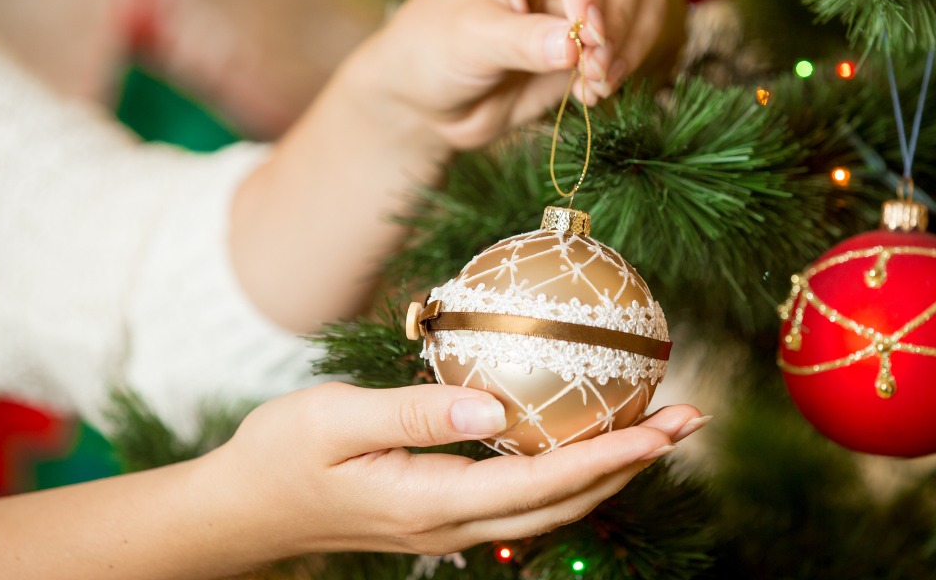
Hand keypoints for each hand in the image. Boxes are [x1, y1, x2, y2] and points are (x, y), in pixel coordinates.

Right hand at [206, 382, 704, 556]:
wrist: (246, 508)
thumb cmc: (282, 452)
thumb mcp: (336, 420)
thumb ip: (415, 412)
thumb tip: (492, 410)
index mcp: (436, 501)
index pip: (547, 482)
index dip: (614, 454)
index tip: (667, 426)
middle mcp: (456, 524)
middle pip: (567, 502)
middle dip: (634, 463)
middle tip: (690, 420)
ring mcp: (451, 525)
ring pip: (551, 507)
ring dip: (609, 470)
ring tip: (656, 430)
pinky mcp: (443, 512)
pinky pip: (524, 498)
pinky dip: (569, 474)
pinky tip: (582, 443)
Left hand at [359, 0, 668, 149]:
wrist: (433, 97)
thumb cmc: (436, 52)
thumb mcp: (471, 42)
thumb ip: (522, 42)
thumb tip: (573, 47)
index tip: (590, 42)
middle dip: (613, 30)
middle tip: (591, 74)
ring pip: (643, 2)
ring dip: (628, 48)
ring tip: (592, 86)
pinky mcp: (598, 30)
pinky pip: (643, 33)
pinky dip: (629, 62)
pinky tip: (592, 90)